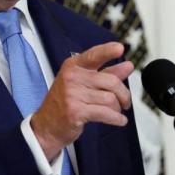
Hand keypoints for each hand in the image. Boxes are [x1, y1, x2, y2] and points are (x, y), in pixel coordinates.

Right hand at [30, 42, 133, 160]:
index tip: (120, 48)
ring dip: (118, 109)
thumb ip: (107, 73)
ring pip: (110, 99)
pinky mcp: (76, 111)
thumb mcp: (82, 84)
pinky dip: (116, 118)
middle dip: (124, 94)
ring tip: (116, 112)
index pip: (94, 55)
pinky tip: (119, 120)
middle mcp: (72, 77)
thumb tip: (128, 66)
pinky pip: (106, 113)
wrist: (46, 126)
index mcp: (73, 67)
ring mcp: (72, 94)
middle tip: (125, 101)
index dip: (108, 51)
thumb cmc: (64, 104)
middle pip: (111, 81)